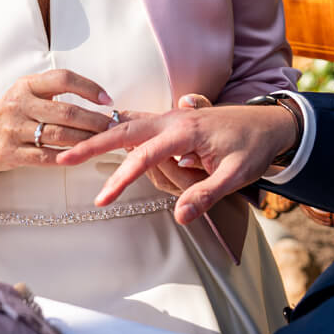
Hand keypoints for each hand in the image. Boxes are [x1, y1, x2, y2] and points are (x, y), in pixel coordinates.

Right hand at [0, 68, 114, 181]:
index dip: (88, 87)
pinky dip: (67, 157)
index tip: (107, 99)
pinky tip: (83, 156)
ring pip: (59, 135)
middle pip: (66, 111)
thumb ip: (53, 91)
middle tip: (113, 126)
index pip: (62, 78)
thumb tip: (97, 97)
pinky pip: (46, 157)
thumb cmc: (11, 114)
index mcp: (25, 85)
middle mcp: (18, 105)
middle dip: (94, 120)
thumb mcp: (25, 94)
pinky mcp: (11, 153)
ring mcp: (13, 129)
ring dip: (86, 140)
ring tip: (103, 141)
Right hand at [56, 102, 296, 224]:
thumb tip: (180, 217)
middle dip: (93, 144)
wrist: (270, 123)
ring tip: (72, 146)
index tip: (103, 199)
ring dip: (102, 134)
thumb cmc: (254, 147)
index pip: (145, 157)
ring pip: (129, 123)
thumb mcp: (237, 175)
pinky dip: (118, 127)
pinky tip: (101, 132)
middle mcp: (174, 118)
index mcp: (187, 131)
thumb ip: (207, 194)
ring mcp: (172, 116)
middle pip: (125, 130)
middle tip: (63, 158)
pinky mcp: (172, 120)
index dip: (122, 179)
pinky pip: (139, 121)